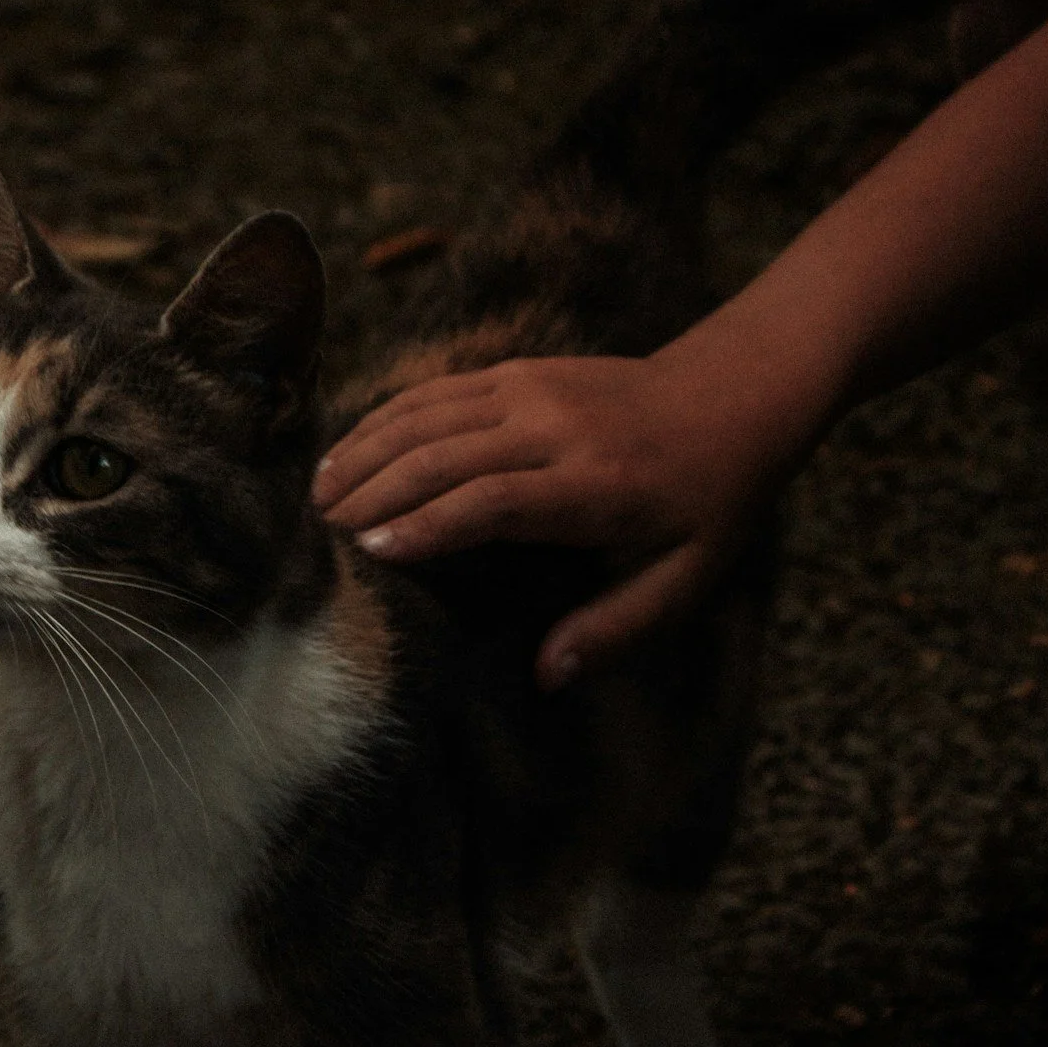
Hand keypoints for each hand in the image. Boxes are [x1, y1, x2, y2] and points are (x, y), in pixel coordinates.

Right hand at [311, 353, 797, 686]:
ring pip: (427, 416)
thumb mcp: (684, 581)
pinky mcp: (516, 371)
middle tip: (321, 536)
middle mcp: (554, 428)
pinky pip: (434, 391)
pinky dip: (383, 419)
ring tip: (316, 497)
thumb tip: (547, 675)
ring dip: (366, 453)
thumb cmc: (706, 505)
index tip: (374, 553)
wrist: (731, 398)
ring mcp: (530, 389)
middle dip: (375, 493)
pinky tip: (348, 451)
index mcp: (594, 486)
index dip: (429, 525)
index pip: (494, 501)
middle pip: (443, 454)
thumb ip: (616, 629)